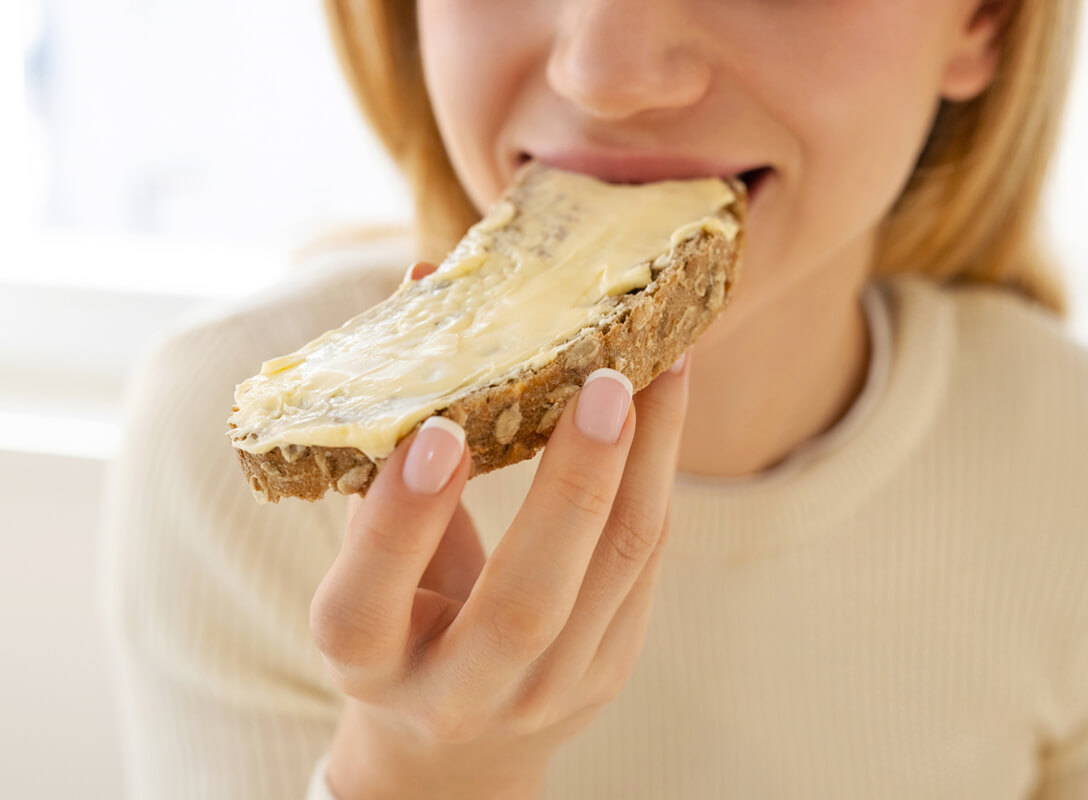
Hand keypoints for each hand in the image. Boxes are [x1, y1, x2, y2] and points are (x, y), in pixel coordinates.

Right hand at [309, 262, 691, 798]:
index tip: (439, 428)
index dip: (399, 520)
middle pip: (525, 603)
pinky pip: (642, 567)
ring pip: (611, 576)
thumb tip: (425, 280)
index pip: (366, 600)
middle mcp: (456, 693)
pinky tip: (665, 407)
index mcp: (366, 662)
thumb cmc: (396, 622)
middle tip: (605, 380)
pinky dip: (655, 479)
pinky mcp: (605, 673)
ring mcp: (544, 694)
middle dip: (572, 485)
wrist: (453, 744)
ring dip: (645, 464)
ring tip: (663, 366)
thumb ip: (388, 445)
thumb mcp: (365, 561)